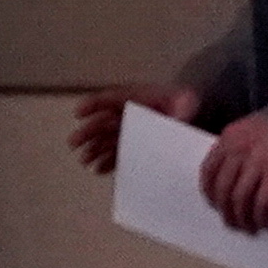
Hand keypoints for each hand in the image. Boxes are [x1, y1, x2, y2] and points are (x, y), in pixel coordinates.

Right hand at [69, 83, 200, 175]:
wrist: (194, 116)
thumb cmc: (185, 105)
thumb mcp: (185, 102)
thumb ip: (178, 111)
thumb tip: (175, 121)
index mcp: (138, 99)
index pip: (112, 98)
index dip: (94, 104)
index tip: (78, 113)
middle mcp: (130, 114)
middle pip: (105, 121)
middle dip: (88, 132)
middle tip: (73, 143)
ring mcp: (131, 130)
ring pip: (108, 138)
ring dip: (95, 149)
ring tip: (84, 160)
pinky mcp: (135, 144)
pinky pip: (118, 151)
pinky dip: (108, 160)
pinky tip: (98, 169)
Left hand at [199, 113, 267, 235]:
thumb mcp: (253, 129)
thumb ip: (238, 149)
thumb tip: (231, 184)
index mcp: (230, 137)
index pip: (209, 169)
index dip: (209, 192)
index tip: (213, 205)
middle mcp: (240, 148)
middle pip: (224, 188)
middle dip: (227, 211)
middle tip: (233, 224)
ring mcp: (259, 160)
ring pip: (241, 198)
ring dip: (243, 219)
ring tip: (249, 228)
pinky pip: (263, 202)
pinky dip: (263, 217)